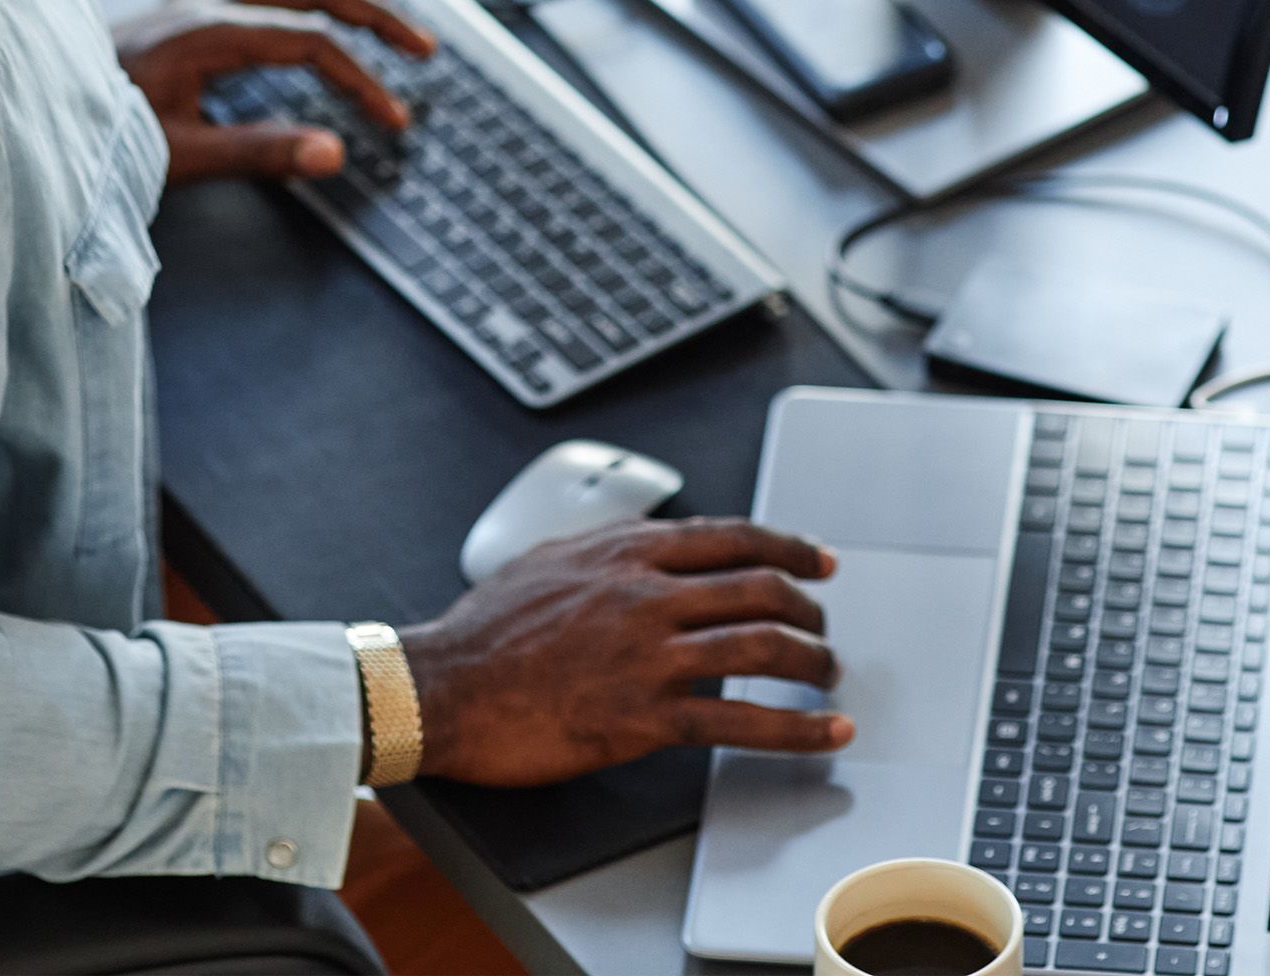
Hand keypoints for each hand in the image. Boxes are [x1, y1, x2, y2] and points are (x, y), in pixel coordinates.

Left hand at [116, 0, 436, 184]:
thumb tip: (334, 153)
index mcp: (203, 35)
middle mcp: (196, 1)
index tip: (393, 118)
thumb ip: (259, 153)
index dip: (361, 78)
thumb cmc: (95, 139)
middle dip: (374, 11)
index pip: (310, 43)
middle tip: (421, 44)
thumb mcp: (179, 157)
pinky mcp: (170, 3)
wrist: (29, 114)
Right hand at [399, 517, 852, 786]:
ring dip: (813, 664)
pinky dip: (794, 728)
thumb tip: (639, 547)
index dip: (789, 547)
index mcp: (625, 552)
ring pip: (762, 648)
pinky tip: (822, 732)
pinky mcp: (643, 716)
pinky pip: (738, 722)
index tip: (819, 561)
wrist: (440, 687)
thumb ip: (605, 551)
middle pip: (761, 588)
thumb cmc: (482, 631)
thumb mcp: (547, 560)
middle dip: (809, 610)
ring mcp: (648, 655)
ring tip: (829, 678)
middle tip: (823, 629)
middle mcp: (646, 595)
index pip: (732, 537)